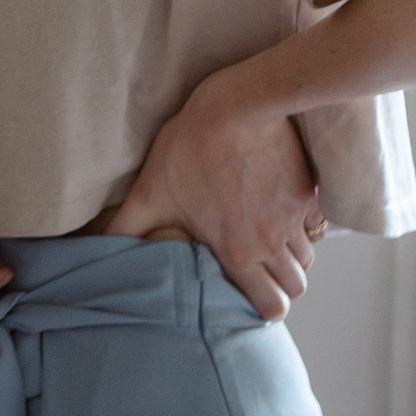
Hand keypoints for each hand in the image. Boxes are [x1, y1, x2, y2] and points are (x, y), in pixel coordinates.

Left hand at [104, 75, 321, 320]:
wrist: (238, 105)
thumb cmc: (191, 147)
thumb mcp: (150, 191)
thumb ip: (128, 228)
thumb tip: (100, 249)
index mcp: (239, 253)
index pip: (271, 309)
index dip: (263, 306)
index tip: (247, 293)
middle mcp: (273, 243)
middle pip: (296, 288)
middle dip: (281, 284)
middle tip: (260, 268)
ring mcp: (295, 218)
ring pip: (307, 255)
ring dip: (291, 253)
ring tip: (266, 237)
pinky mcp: (308, 192)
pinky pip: (314, 221)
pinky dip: (301, 222)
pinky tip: (279, 207)